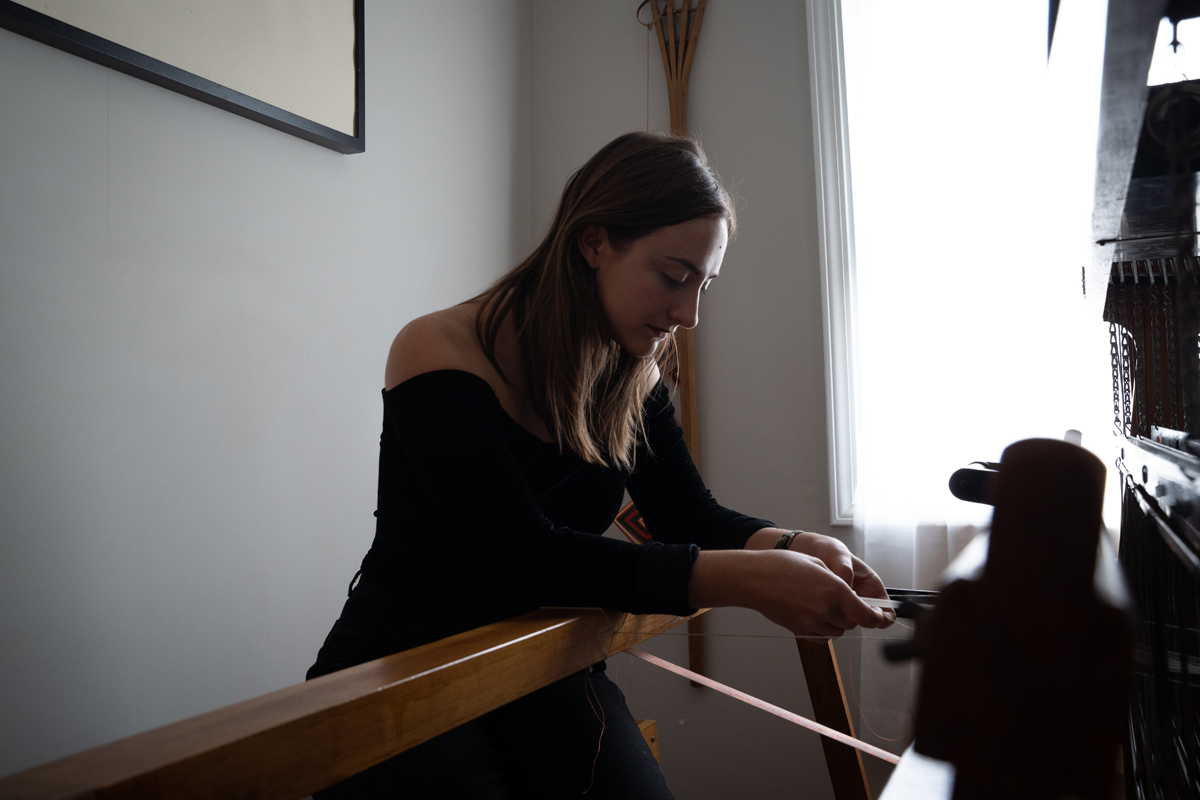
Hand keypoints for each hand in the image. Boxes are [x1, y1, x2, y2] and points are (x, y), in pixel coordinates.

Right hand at [688, 548, 891, 637]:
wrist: (754, 578)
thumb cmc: (783, 566)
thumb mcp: (818, 566)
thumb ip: (839, 583)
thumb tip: (851, 597)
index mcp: (834, 588)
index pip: (865, 613)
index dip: (875, 617)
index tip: (879, 617)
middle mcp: (826, 608)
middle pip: (852, 622)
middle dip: (853, 615)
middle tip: (845, 603)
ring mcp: (812, 621)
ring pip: (838, 630)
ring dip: (838, 621)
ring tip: (824, 605)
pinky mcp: (800, 630)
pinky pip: (821, 634)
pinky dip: (823, 627)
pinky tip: (812, 612)